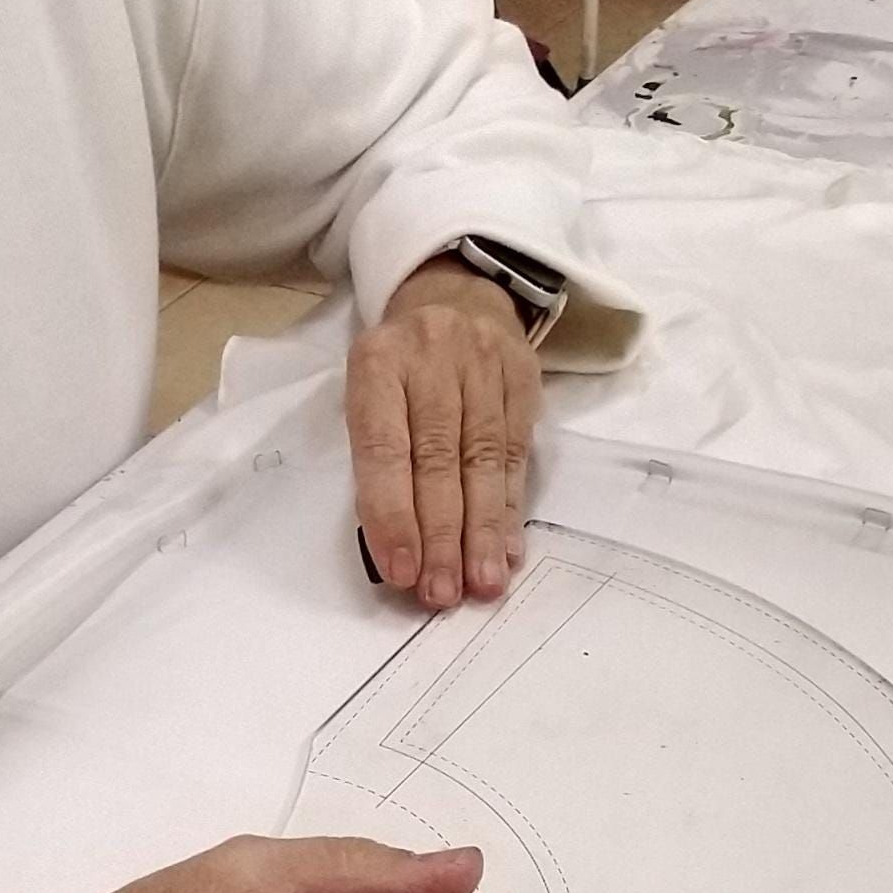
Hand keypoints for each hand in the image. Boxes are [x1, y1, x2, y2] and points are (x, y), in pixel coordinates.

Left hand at [347, 255, 544, 612]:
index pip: (385, 447)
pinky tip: (507, 551)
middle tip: (442, 592)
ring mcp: (484, 364)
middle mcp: (433, 356)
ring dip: (482, 532)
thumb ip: (377, 464)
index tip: (401, 571)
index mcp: (379, 361)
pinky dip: (510, 510)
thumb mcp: (369, 397)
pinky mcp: (524, 378)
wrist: (457, 299)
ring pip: (484, 460)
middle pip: (438, 459)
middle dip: (440, 535)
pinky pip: (517, 455)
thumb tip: (399, 553)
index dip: (393, 514)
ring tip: (480, 584)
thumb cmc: (401, 370)